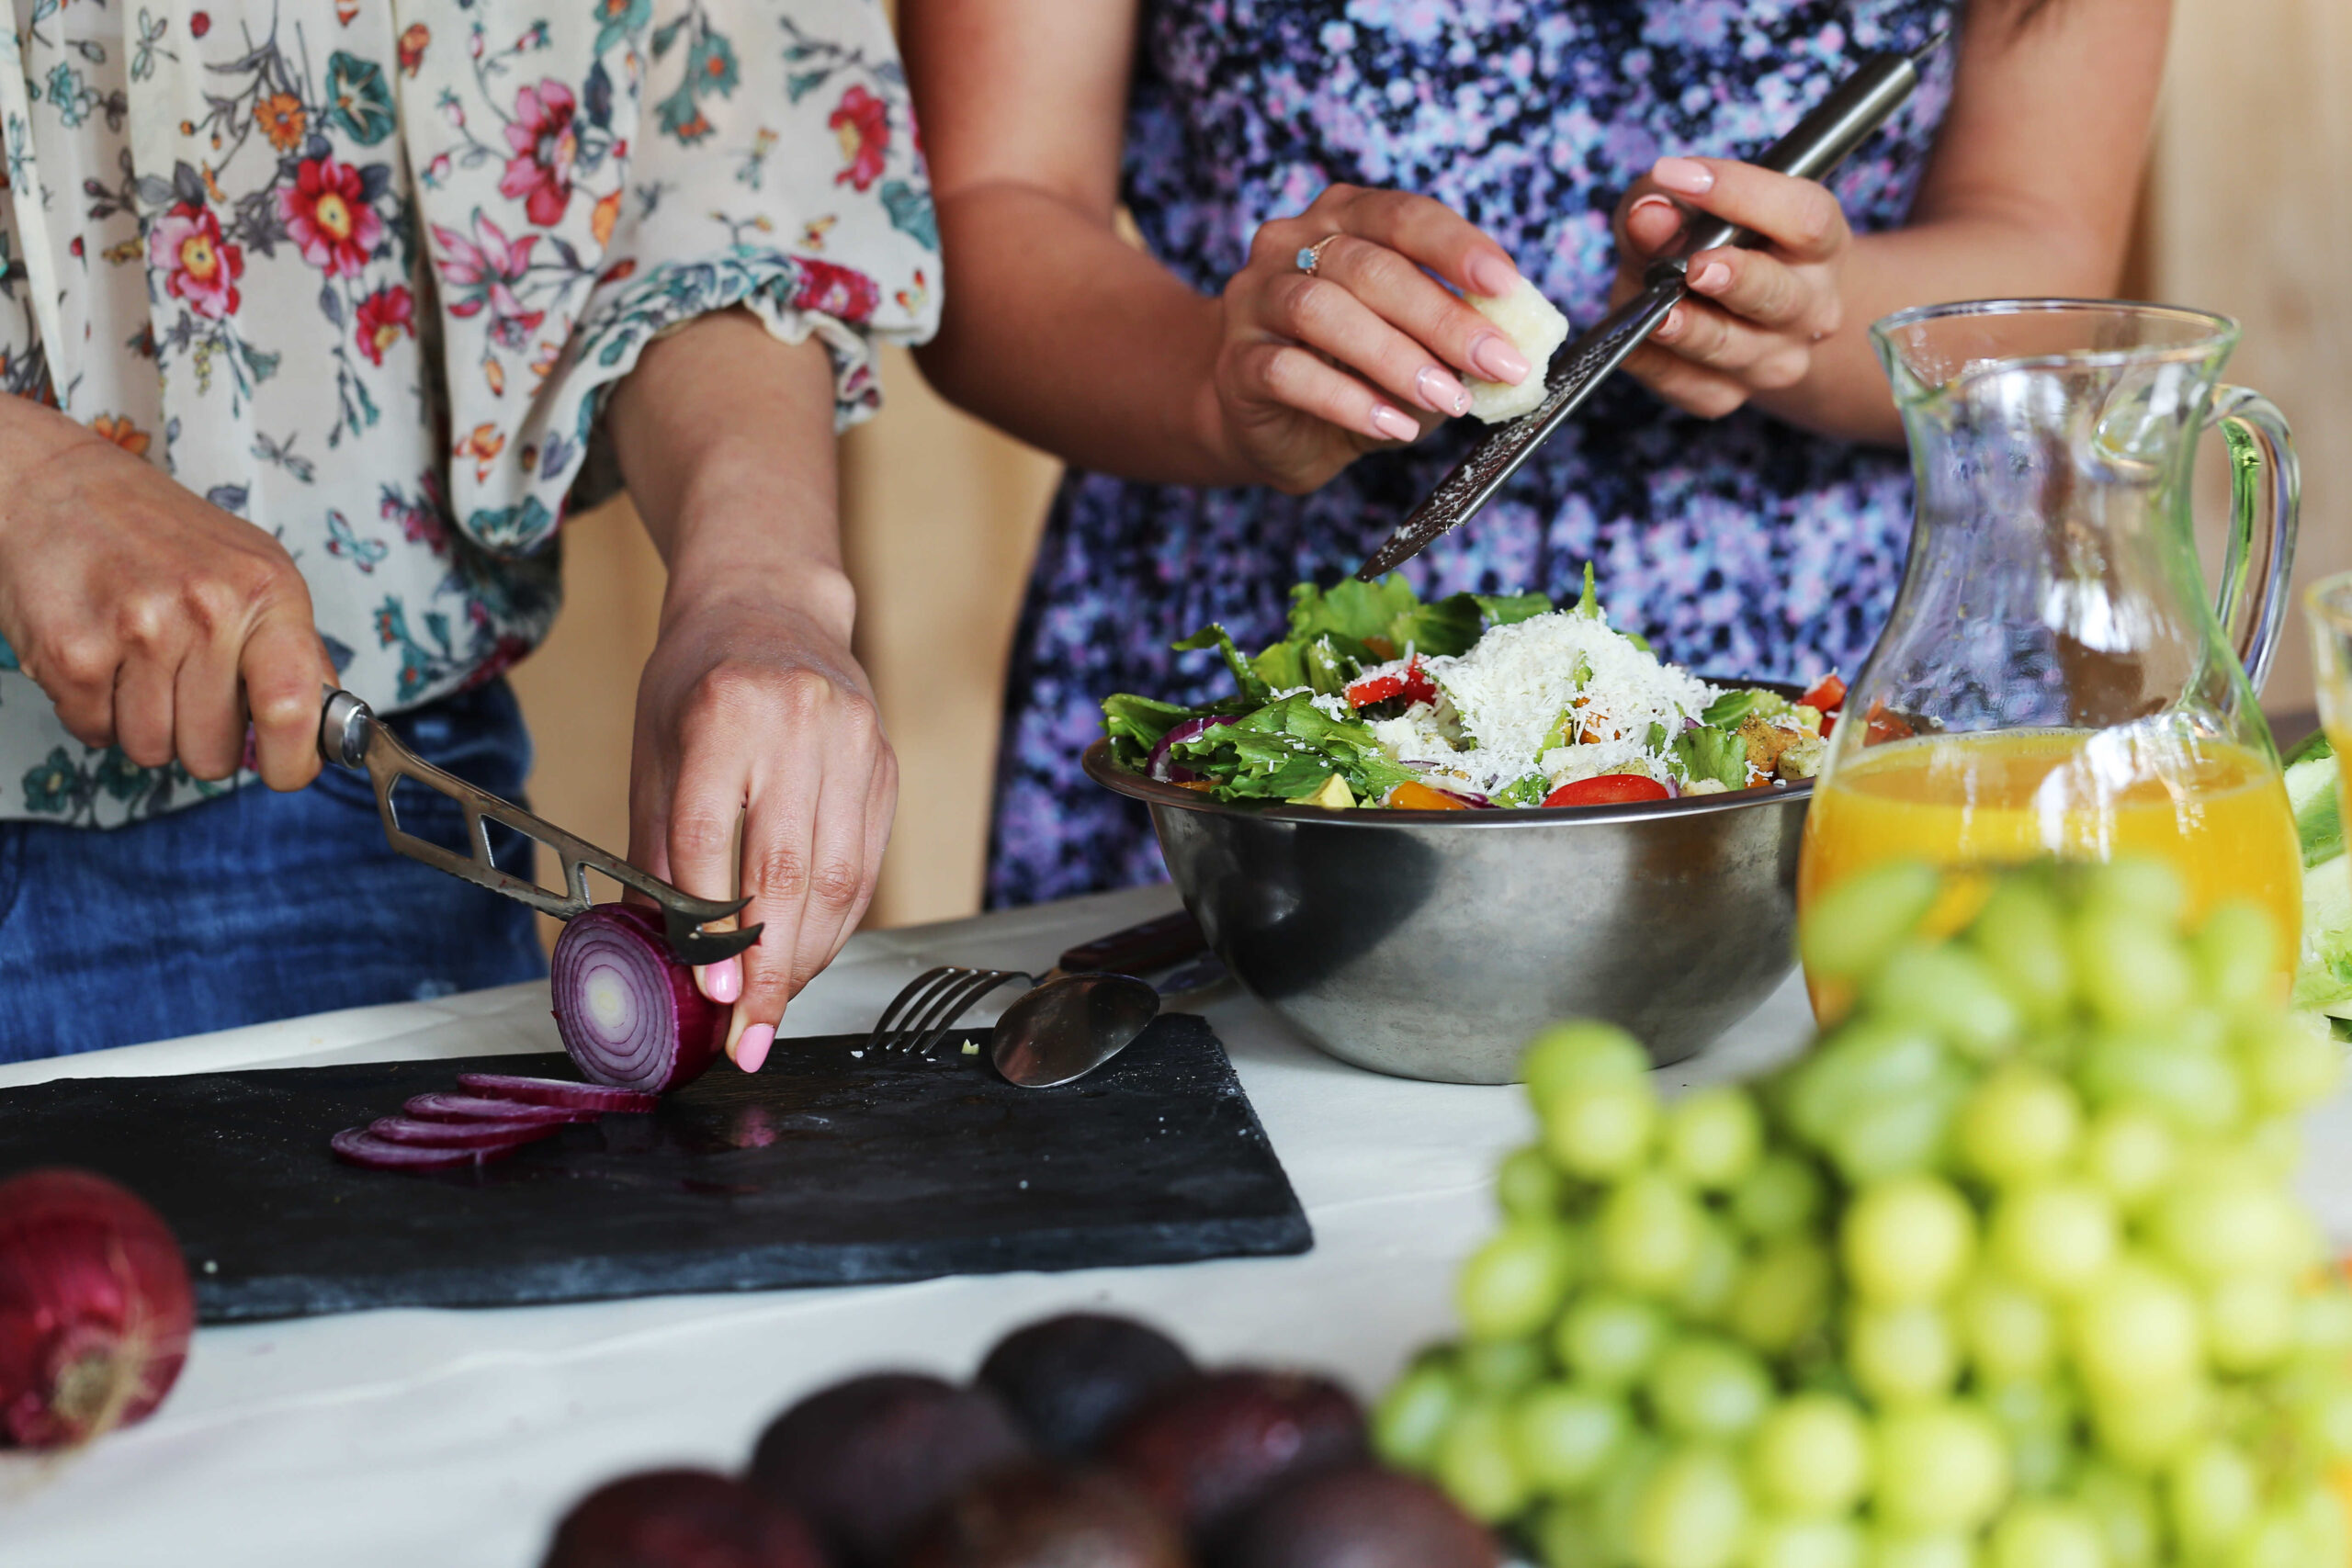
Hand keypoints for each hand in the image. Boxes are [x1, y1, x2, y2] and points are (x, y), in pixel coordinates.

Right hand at [0, 403, 331, 786]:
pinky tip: (99, 658)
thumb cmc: (160, 533)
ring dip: (145, 725)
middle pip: (214, 752)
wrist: (53, 482)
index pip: (294, 707)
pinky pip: (96, 733)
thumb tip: (324, 729)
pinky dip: (96, 712)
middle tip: (183, 686)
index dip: (292, 761)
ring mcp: (137, 632)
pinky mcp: (74, 654)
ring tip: (137, 664)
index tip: (284, 770)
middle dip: (200, 737)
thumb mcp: (253, 569)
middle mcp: (206, 611)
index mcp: (266, 593)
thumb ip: (293, 649)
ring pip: (153, 751)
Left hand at [627, 574, 893, 1071]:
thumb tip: (656, 956)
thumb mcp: (653, 752)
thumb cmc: (699, 680)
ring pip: (840, 881)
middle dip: (769, 971)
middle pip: (788, 872)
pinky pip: (867, 867)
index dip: (712, 925)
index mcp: (721, 711)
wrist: (771, 606)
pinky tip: (808, 956)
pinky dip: (837, 925)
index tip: (715, 994)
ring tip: (775, 1008)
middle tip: (750, 1036)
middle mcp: (797, 722)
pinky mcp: (886, 765)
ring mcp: (853, 742)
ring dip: (808, 960)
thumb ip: (655, 853)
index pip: (713, 835)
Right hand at [1211, 183, 1537, 492]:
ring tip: (1446, 397)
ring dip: (1395, 356)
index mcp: (1345, 218)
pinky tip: (1393, 424)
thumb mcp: (1416, 345)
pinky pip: (1289, 371)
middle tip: (1495, 361)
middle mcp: (1291, 244)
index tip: (1506, 285)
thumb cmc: (1352, 371)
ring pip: (1321, 310)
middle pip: (1368, 266)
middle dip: (1441, 316)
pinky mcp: (1238, 361)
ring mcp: (1256, 300)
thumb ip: (1456, 337)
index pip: (1403, 216)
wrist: (1268, 423)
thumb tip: (1515, 351)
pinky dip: (1348, 400)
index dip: (1456, 247)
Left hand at [1610, 156, 1851, 417]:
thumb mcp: (1687, 206)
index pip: (1802, 216)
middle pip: (1779, 296)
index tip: (1677, 174)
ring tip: (1658, 314)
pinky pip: (1692, 387)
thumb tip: (1648, 213)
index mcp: (1818, 244)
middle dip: (1736, 280)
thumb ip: (1666, 202)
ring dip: (1692, 330)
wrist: (1733, 309)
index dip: (1742, 193)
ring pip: (1735, 349)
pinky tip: (1631, 343)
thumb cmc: (1712, 240)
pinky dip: (1656, 365)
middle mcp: (1809, 306)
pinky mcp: (1729, 395)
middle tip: (1695, 266)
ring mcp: (1774, 358)